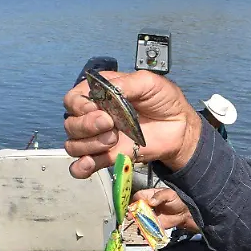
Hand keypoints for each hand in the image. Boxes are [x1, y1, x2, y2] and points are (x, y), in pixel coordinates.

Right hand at [63, 70, 201, 178]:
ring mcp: (98, 138)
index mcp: (100, 94)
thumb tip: (105, 90)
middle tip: (111, 124)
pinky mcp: (106, 157)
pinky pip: (80, 167)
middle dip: (87, 125)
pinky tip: (90, 164)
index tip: (99, 108)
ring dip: (89, 144)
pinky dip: (81, 167)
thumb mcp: (148, 83)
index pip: (73, 99)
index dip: (80, 105)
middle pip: (71, 123)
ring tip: (113, 140)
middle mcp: (94, 116)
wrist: (180, 128)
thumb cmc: (164, 101)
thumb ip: (125, 83)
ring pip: (74, 144)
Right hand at [132, 188, 197, 232]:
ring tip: (137, 223)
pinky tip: (143, 229)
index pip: (138, 196)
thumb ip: (159, 196)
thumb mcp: (169, 194)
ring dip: (137, 221)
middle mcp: (149, 205)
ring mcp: (151, 214)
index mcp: (150, 195)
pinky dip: (144, 228)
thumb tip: (151, 201)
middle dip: (133, 212)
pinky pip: (147, 226)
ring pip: (140, 217)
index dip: (135, 200)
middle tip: (131, 216)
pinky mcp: (154, 223)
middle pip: (136, 208)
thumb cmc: (179, 199)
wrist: (186, 212)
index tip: (134, 206)